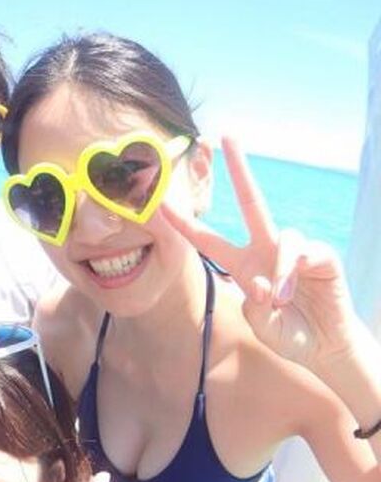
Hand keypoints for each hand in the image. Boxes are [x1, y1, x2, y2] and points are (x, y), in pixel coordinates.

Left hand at [163, 136, 358, 372]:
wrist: (323, 346)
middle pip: (252, 202)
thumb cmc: (286, 333)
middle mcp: (265, 250)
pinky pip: (303, 251)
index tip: (159, 203)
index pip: (206, 239)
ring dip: (278, 271)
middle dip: (239, 170)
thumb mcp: (260, 324)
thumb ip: (254, 306)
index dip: (183, 223)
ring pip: (281, 236)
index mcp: (240, 265)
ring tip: (278, 300)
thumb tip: (263, 282)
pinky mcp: (321, 256)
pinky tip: (294, 291)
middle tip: (225, 135)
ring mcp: (294, 250)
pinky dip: (294, 272)